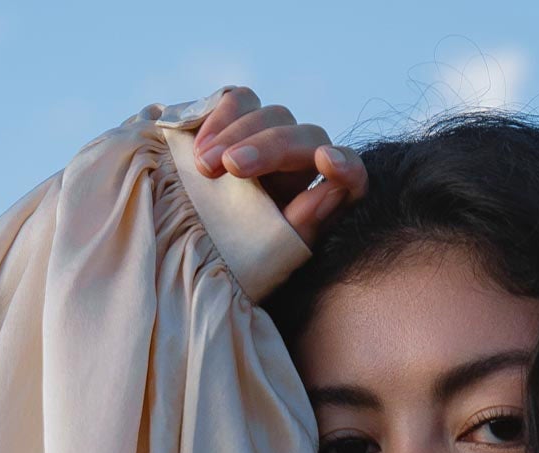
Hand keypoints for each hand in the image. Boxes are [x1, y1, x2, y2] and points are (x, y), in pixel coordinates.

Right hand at [190, 86, 366, 244]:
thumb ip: (302, 228)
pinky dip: (219, 119)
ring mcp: (272, 137)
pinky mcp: (240, 119)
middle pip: (306, 137)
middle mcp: (303, 163)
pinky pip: (239, 100)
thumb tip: (329, 189)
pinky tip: (198, 150)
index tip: (326, 161)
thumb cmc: (236, 265)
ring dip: (236, 134)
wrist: (188, 249)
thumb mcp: (268, 260)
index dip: (344, 164)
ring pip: (274, 114)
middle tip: (230, 167)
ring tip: (204, 167)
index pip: (351, 174)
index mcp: (323, 201)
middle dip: (268, 148)